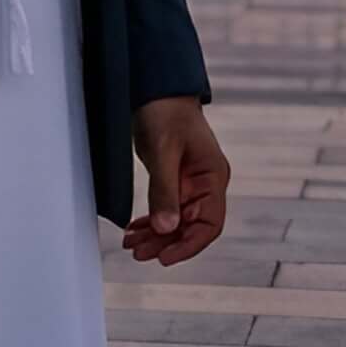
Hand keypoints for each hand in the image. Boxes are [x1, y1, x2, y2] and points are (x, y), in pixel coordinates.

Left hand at [126, 97, 228, 265]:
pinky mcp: (174, 179)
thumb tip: (166, 229)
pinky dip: (151, 221)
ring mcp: (190, 183)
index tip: (164, 258)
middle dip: (165, 243)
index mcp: (213, 178)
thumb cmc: (165, 112)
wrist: (156, 88)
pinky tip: (134, 230)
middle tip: (138, 254)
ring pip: (176, 220)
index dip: (189, 245)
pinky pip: (166, 208)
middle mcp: (205, 185)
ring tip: (132, 246)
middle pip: (190, 226)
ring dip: (156, 236)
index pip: (209, 224)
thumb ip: (164, 190)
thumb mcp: (163, 152)